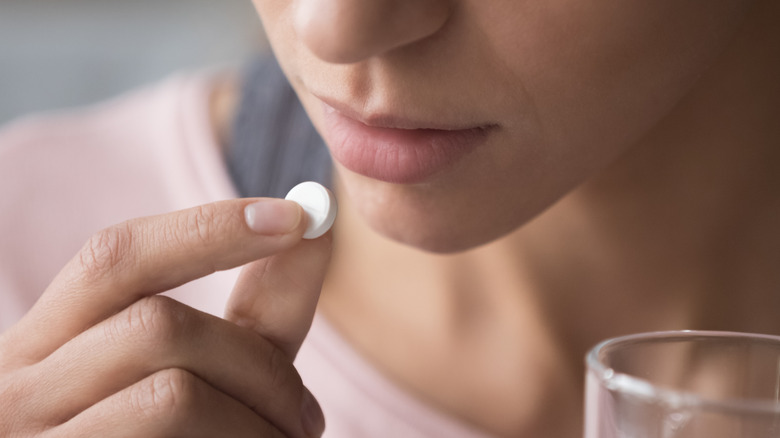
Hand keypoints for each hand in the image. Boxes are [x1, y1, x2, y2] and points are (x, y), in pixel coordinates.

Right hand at [0, 198, 328, 436]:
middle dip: (259, 364)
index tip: (299, 218)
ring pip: (172, 394)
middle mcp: (18, 391)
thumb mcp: (200, 375)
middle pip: (157, 326)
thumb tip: (316, 225)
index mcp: (47, 345)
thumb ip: (252, 312)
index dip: (210, 228)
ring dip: (258, 419)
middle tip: (307, 419)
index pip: (116, 257)